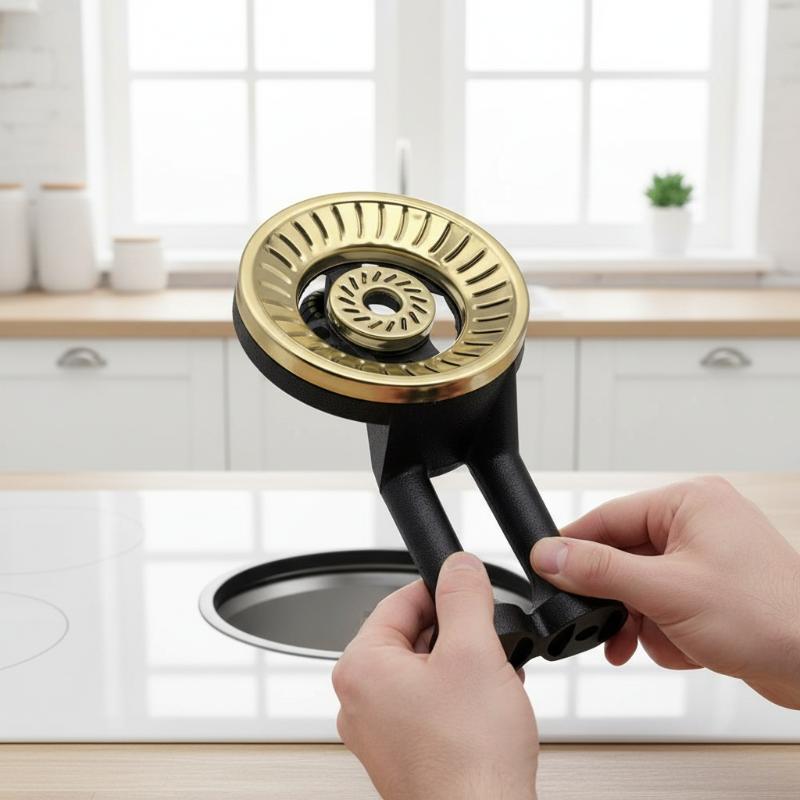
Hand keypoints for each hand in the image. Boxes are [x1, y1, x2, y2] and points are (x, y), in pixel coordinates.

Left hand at [333, 552, 537, 799]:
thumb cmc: (467, 759)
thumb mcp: (473, 651)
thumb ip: (464, 595)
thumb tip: (458, 565)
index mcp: (361, 669)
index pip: (398, 600)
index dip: (439, 588)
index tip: (465, 585)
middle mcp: (361, 701)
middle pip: (412, 636)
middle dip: (457, 633)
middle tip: (488, 639)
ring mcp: (382, 733)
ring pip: (426, 672)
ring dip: (464, 665)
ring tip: (494, 677)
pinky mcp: (406, 754)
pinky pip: (431, 705)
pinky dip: (461, 697)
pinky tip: (491, 705)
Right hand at [531, 476, 799, 708]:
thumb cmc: (770, 617)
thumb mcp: (666, 592)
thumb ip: (599, 571)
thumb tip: (549, 554)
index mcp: (689, 503)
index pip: (609, 517)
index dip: (575, 547)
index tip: (547, 568)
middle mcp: (697, 525)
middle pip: (624, 556)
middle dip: (619, 599)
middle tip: (605, 625)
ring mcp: (706, 559)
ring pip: (641, 586)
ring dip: (643, 621)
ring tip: (659, 642)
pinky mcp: (711, 590)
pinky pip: (664, 605)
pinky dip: (665, 631)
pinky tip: (684, 648)